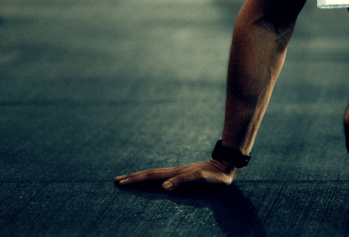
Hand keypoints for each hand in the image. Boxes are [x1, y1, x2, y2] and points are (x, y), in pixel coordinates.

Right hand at [115, 159, 236, 190]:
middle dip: (133, 178)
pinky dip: (153, 178)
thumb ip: (183, 181)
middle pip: (150, 174)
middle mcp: (175, 172)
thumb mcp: (201, 178)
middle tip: (116, 181)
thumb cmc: (216, 176)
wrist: (228, 165)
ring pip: (156, 174)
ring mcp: (179, 172)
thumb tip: (163, 187)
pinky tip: (153, 181)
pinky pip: (164, 176)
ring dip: (141, 177)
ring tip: (129, 178)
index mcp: (175, 174)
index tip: (120, 183)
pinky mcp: (185, 174)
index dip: (136, 180)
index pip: (151, 177)